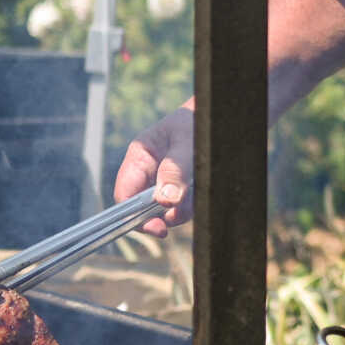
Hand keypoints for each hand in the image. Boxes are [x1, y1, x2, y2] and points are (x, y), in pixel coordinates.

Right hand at [113, 100, 195, 235]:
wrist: (219, 117)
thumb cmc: (198, 121)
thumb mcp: (187, 141)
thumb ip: (175, 170)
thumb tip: (165, 201)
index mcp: (140, 157)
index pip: (125, 193)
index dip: (134, 215)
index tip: (156, 226)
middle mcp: (149, 172)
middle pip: (143, 207)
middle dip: (160, 216)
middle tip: (178, 217)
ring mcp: (165, 182)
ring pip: (165, 211)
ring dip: (181, 210)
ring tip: (197, 190)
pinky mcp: (182, 188)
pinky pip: (182, 207)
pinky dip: (192, 205)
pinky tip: (201, 189)